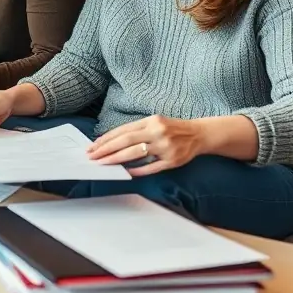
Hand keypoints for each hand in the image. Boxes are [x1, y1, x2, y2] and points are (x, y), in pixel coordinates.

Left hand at [87, 115, 204, 175]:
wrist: (199, 134)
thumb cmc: (171, 129)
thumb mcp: (154, 122)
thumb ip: (136, 130)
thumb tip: (111, 141)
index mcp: (151, 121)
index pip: (123, 130)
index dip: (106, 139)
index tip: (93, 146)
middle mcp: (157, 132)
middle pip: (126, 141)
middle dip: (106, 149)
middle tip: (92, 156)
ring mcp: (165, 147)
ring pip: (136, 153)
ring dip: (117, 159)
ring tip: (104, 163)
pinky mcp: (173, 161)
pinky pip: (152, 167)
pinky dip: (137, 170)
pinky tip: (126, 171)